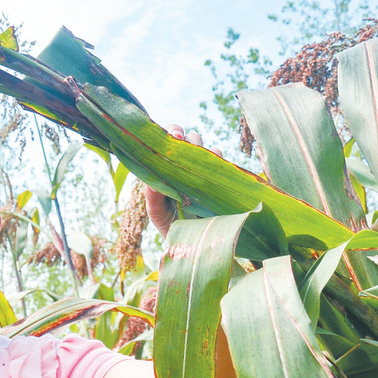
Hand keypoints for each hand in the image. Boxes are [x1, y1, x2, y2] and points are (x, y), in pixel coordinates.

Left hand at [144, 124, 220, 238]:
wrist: (192, 245)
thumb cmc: (169, 225)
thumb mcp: (157, 212)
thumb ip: (152, 197)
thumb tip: (151, 181)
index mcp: (170, 166)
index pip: (172, 139)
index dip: (173, 132)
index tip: (175, 136)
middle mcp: (190, 166)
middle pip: (193, 139)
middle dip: (190, 140)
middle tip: (183, 144)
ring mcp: (208, 173)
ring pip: (212, 151)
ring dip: (206, 155)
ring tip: (198, 171)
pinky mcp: (224, 183)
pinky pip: (226, 167)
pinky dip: (221, 168)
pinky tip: (214, 178)